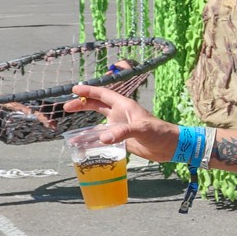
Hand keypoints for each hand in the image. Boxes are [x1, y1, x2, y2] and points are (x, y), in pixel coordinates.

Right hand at [63, 82, 178, 162]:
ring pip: (97, 122)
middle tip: (66, 107)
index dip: (89, 91)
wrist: (170, 146)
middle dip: (82, 104)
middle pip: (97, 105)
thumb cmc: (160, 133)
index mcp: (125, 106)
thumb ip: (123, 132)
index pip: (103, 94)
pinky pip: (102, 137)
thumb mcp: (142, 129)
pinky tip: (82, 145)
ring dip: (84, 124)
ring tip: (69, 129)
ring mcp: (120, 126)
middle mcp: (120, 114)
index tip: (74, 89)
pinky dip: (91, 140)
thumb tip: (103, 138)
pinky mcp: (121, 139)